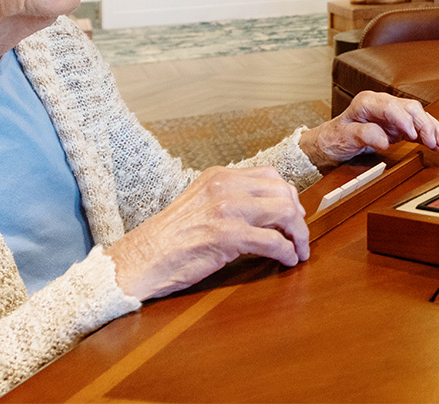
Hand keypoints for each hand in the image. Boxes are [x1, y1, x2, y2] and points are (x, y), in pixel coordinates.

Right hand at [107, 165, 308, 300]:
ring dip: (298, 234)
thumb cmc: (167, 239)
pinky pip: (273, 241)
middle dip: (298, 216)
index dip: (288, 196)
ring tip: (298, 249)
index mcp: (219, 177)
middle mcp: (225, 187)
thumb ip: (230, 200)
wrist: (138, 261)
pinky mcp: (227, 236)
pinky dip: (287, 252)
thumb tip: (266, 210)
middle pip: (283, 192)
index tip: (294, 214)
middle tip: (300, 235)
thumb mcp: (199, 204)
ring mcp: (227, 210)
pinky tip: (287, 260)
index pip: (270, 176)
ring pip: (285, 213)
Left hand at [298, 91, 438, 169]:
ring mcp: (392, 112)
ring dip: (432, 128)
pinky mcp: (398, 123)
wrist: (332, 142)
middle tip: (432, 142)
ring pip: (418, 114)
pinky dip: (430, 131)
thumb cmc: (336, 138)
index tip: (412, 135)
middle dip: (424, 125)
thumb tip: (384, 140)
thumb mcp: (344, 137)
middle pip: (410, 108)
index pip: (391, 107)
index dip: (404, 120)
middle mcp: (382, 103)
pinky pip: (418, 124)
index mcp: (367, 102)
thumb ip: (364, 135)